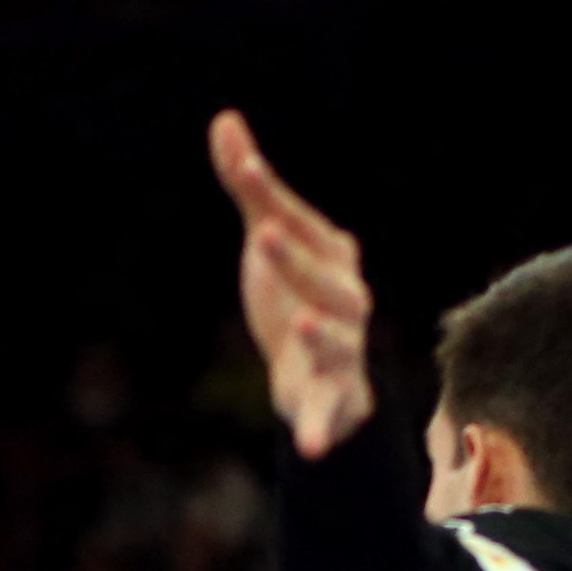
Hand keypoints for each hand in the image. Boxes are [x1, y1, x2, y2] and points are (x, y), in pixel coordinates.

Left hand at [209, 110, 375, 460]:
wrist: (312, 371)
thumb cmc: (291, 294)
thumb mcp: (268, 240)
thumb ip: (251, 185)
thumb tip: (224, 120)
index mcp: (333, 258)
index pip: (304, 230)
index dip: (277, 208)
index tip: (249, 184)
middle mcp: (347, 303)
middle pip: (331, 285)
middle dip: (299, 262)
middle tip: (262, 236)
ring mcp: (344, 353)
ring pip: (341, 345)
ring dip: (323, 335)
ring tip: (300, 326)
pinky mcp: (335, 400)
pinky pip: (331, 417)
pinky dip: (322, 433)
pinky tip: (309, 450)